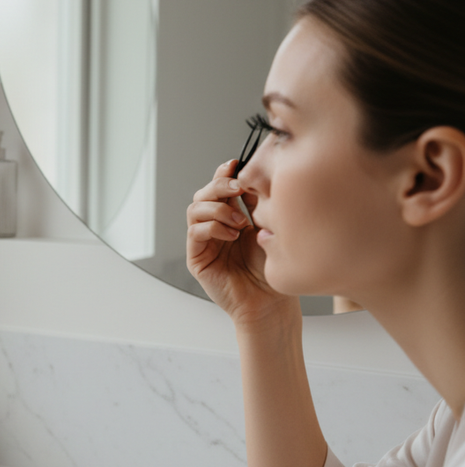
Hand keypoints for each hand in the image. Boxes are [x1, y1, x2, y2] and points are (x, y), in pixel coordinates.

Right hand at [186, 160, 291, 322]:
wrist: (270, 301)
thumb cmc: (272, 268)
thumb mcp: (267, 227)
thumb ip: (257, 202)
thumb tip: (252, 173)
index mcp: (231, 216)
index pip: (220, 188)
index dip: (224, 174)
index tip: (236, 164)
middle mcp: (214, 226)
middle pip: (203, 194)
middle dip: (219, 186)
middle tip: (237, 189)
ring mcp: (203, 241)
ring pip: (195, 209)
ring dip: (217, 209)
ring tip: (240, 222)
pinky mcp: (196, 257)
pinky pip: (195, 232)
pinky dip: (212, 227)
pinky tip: (231, 235)